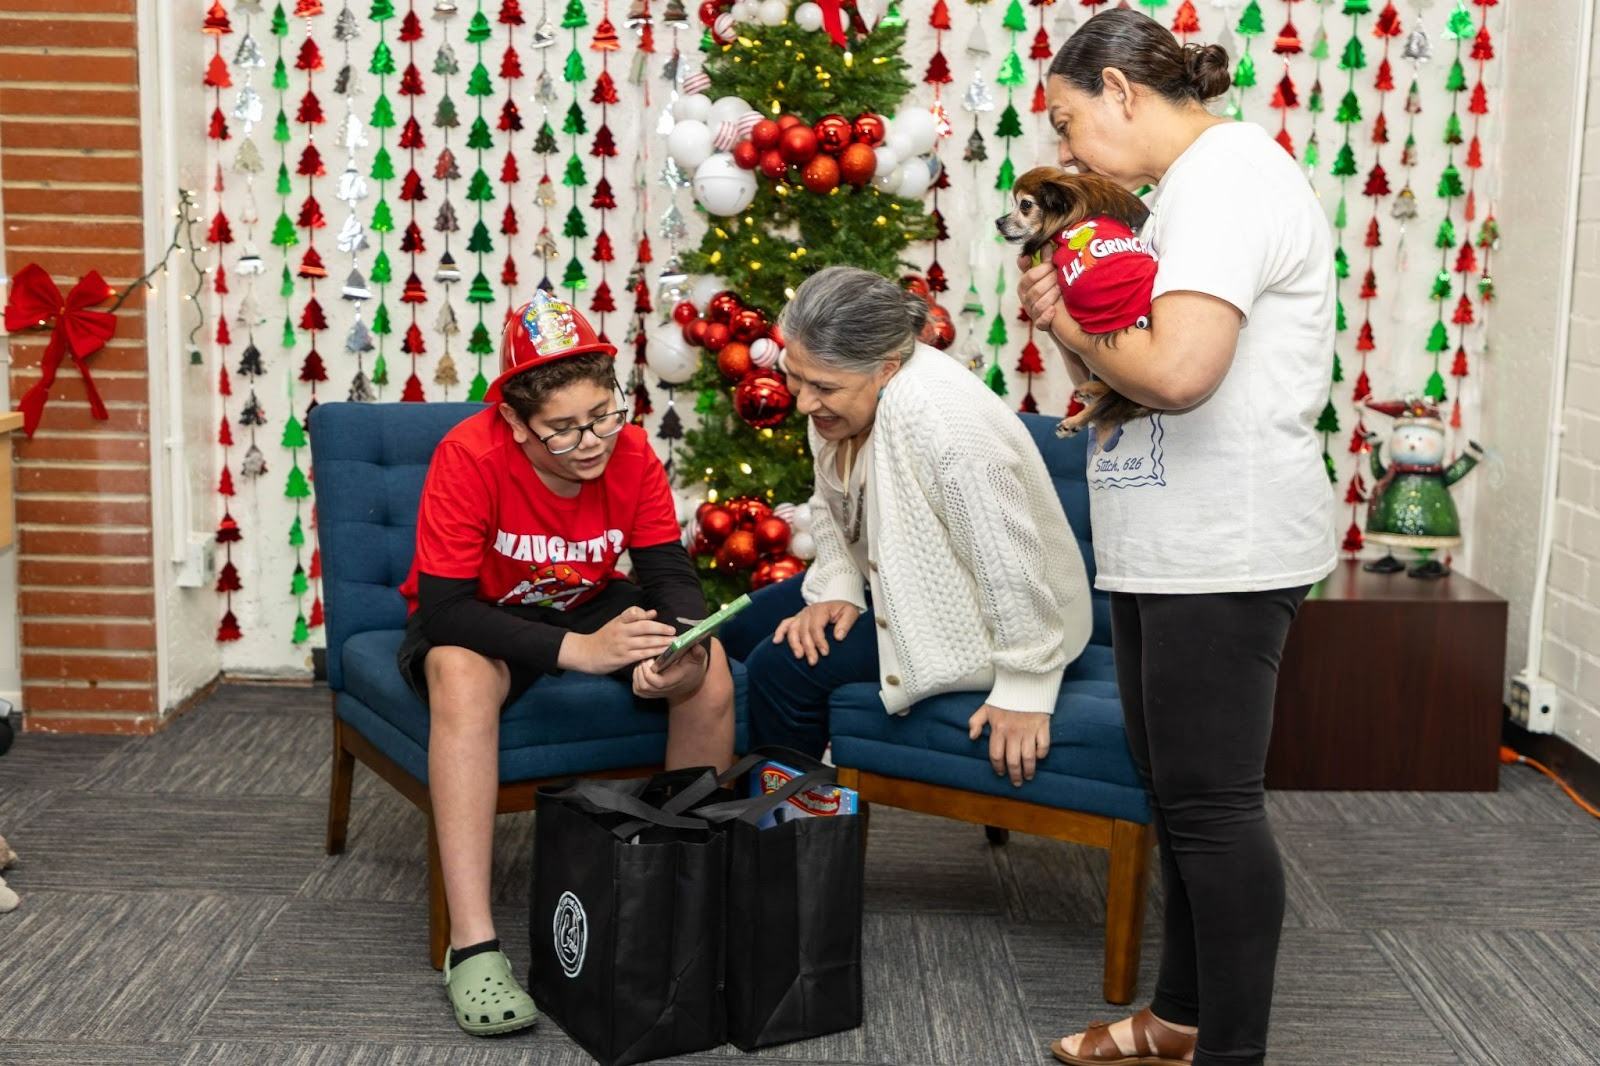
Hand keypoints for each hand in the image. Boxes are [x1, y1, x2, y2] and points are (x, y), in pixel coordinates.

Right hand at [561, 605, 675, 674]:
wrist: (586, 653)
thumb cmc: (604, 638)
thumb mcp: (617, 624)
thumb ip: (635, 619)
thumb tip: (653, 613)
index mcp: (619, 621)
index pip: (633, 612)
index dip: (644, 613)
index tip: (655, 616)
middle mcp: (621, 631)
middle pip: (644, 627)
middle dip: (661, 629)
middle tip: (674, 632)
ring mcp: (622, 645)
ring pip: (646, 642)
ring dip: (662, 643)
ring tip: (674, 643)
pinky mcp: (623, 658)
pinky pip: (642, 655)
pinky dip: (654, 653)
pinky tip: (663, 654)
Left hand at [632, 642, 709, 700]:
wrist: (692, 680)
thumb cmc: (693, 666)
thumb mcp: (698, 658)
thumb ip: (698, 653)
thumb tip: (696, 646)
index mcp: (675, 679)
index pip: (658, 683)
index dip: (649, 672)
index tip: (649, 659)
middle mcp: (666, 689)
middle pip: (645, 687)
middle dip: (641, 671)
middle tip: (645, 659)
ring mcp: (657, 692)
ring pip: (639, 689)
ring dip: (637, 674)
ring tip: (643, 663)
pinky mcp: (651, 693)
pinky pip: (638, 690)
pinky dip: (635, 680)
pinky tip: (641, 669)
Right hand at [772, 600, 860, 666]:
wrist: (840, 604)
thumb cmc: (845, 611)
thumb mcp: (851, 613)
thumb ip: (846, 624)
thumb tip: (838, 637)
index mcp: (820, 609)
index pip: (816, 627)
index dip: (819, 641)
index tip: (825, 653)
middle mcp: (808, 611)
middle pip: (803, 631)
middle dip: (808, 647)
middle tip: (813, 662)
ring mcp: (801, 615)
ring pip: (792, 629)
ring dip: (794, 644)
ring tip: (799, 656)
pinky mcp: (797, 619)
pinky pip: (785, 624)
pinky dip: (780, 632)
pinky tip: (776, 642)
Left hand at [968, 703, 1051, 786]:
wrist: (1024, 682)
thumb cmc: (1004, 698)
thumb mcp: (986, 708)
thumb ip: (975, 722)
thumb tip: (972, 737)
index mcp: (998, 729)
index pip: (996, 755)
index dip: (997, 767)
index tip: (1000, 773)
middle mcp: (1013, 732)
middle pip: (1013, 761)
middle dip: (1014, 775)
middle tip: (1016, 782)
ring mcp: (1029, 730)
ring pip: (1029, 757)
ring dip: (1029, 770)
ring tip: (1028, 776)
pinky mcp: (1042, 726)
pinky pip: (1043, 745)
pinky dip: (1041, 754)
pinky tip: (1038, 758)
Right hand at [1017, 254, 1062, 328]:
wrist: (1066, 317)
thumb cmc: (1054, 292)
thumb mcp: (1048, 276)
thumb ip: (1045, 261)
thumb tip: (1046, 243)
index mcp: (1025, 286)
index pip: (1028, 277)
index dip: (1041, 270)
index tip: (1051, 264)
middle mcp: (1027, 300)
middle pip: (1033, 290)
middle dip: (1048, 281)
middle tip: (1060, 275)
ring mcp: (1033, 313)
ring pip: (1037, 305)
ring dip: (1050, 296)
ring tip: (1061, 290)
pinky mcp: (1042, 325)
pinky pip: (1040, 322)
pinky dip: (1046, 316)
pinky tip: (1054, 310)